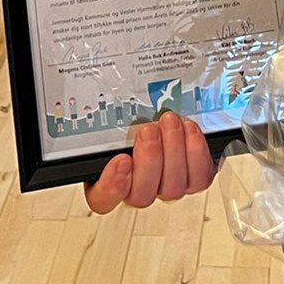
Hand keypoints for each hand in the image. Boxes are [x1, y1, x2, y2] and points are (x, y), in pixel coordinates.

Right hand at [83, 111, 215, 213]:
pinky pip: (198, 178)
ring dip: (173, 152)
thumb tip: (85, 84)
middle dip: (149, 160)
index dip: (111, 186)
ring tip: (170, 122)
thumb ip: (99, 109)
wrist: (170, 112)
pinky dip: (196, 153)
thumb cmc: (137, 112)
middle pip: (141, 196)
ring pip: (172, 189)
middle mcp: (139, 187)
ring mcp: (167, 185)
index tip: (120, 159)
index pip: (102, 199)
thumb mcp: (112, 108)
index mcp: (109, 176)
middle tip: (148, 130)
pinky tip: (189, 130)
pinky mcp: (193, 178)